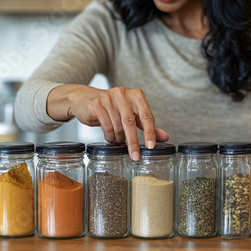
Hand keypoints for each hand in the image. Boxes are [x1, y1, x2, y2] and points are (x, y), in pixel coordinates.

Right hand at [48, 85, 168, 160]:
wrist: (86, 99)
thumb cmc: (113, 107)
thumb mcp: (132, 113)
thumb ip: (147, 124)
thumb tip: (164, 137)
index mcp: (136, 95)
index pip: (146, 115)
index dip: (150, 132)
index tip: (151, 146)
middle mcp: (123, 94)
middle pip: (130, 122)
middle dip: (133, 141)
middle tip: (135, 156)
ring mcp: (108, 97)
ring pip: (117, 125)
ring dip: (119, 138)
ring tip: (119, 141)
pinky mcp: (96, 104)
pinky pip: (106, 126)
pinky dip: (109, 136)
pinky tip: (110, 138)